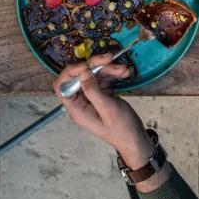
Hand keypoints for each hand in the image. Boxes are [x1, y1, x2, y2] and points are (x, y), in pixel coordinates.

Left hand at [53, 54, 169, 190]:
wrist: (136, 139)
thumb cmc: (122, 130)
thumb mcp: (108, 110)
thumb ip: (93, 91)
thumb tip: (82, 73)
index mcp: (76, 109)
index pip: (62, 87)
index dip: (71, 73)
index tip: (86, 66)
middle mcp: (81, 102)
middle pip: (80, 77)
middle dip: (95, 66)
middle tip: (109, 59)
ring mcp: (91, 97)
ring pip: (93, 75)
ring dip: (108, 69)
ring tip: (123, 69)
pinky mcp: (101, 94)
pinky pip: (103, 79)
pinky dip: (113, 74)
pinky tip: (123, 73)